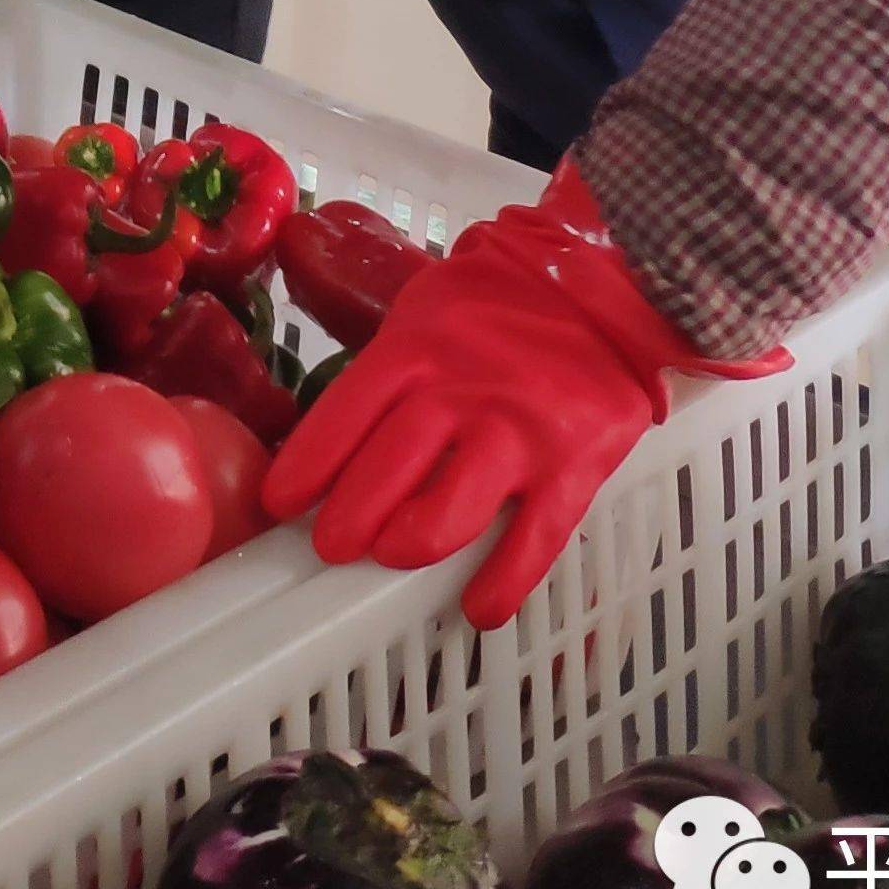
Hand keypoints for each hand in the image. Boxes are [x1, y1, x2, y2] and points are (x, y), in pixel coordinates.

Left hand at [259, 168, 785, 626]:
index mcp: (414, 350)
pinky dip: (503, 582)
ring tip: (391, 554)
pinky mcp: (573, 465)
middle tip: (331, 544)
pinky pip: (534, 539)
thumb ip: (387, 367)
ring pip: (447, 513)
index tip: (279, 504)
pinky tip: (478, 608)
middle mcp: (459, 394)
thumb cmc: (504, 299)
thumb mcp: (426, 308)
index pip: (342, 417)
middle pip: (384, 473)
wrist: (609, 280)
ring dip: (409, 545)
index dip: (305, 467)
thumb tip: (335, 431)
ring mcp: (517, 433)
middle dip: (346, 520)